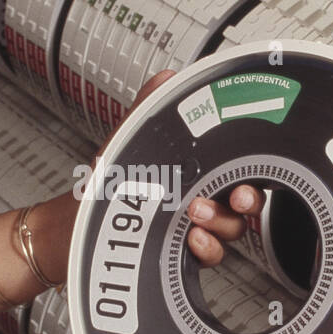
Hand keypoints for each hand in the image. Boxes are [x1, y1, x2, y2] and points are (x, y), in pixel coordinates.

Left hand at [104, 70, 263, 268]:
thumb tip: (167, 78)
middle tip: (237, 196)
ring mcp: (197, 229)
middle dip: (248, 199)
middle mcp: (204, 199)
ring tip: (195, 211)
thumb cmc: (109, 182)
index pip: (239, 168)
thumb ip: (149, 109)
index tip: (249, 166)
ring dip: (221, 220)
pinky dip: (207, 247)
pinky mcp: (186, 255)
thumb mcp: (128, 141)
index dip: (253, 167)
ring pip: (231, 229)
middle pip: (244, 203)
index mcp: (198, 170)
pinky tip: (192, 237)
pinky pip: (211, 255)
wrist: (79, 223)